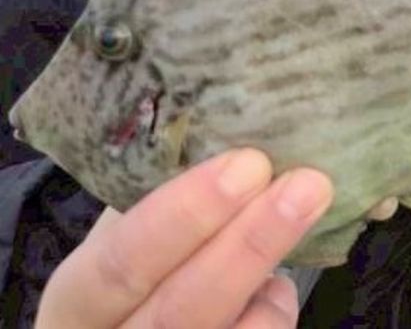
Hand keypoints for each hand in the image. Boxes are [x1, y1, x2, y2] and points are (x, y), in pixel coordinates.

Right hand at [36, 149, 333, 328]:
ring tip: (303, 220)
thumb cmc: (132, 260)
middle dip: (249, 244)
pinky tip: (275, 286)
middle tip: (307, 184)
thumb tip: (239, 128)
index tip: (249, 164)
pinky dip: (273, 313)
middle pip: (179, 309)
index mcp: (76, 297)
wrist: (127, 321)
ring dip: (273, 278)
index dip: (185, 216)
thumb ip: (160, 193)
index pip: (122, 261)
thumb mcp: (126, 228)